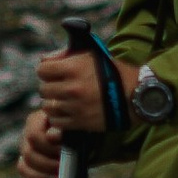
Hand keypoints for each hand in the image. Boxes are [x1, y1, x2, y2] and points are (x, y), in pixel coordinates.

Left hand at [17, 47, 140, 177]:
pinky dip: (58, 118)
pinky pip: (56, 121)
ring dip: (53, 103)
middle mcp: (72, 87)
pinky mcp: (80, 123)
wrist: (135, 96)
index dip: (47, 70)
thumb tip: (45, 60)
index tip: (53, 73)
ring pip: (47, 106)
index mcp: (74, 68)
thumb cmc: (114, 73)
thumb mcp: (92, 55)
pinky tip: (67, 112)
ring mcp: (75, 106)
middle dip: (50, 87)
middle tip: (60, 88)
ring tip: (63, 101)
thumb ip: (67, 55)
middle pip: (44, 89)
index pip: (42, 69)